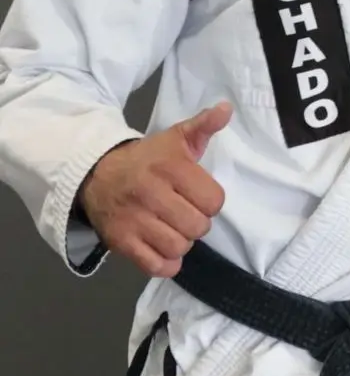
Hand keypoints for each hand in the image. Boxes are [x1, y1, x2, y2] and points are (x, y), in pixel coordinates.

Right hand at [76, 102, 232, 277]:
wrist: (96, 174)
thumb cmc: (147, 159)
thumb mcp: (175, 138)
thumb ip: (203, 126)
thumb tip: (226, 109)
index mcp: (170, 168)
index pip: (213, 201)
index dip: (210, 202)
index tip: (198, 196)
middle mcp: (151, 194)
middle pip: (198, 226)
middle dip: (197, 223)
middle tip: (185, 214)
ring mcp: (133, 220)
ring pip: (178, 247)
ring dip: (181, 242)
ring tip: (173, 229)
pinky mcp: (120, 241)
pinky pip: (155, 266)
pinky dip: (166, 264)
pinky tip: (163, 249)